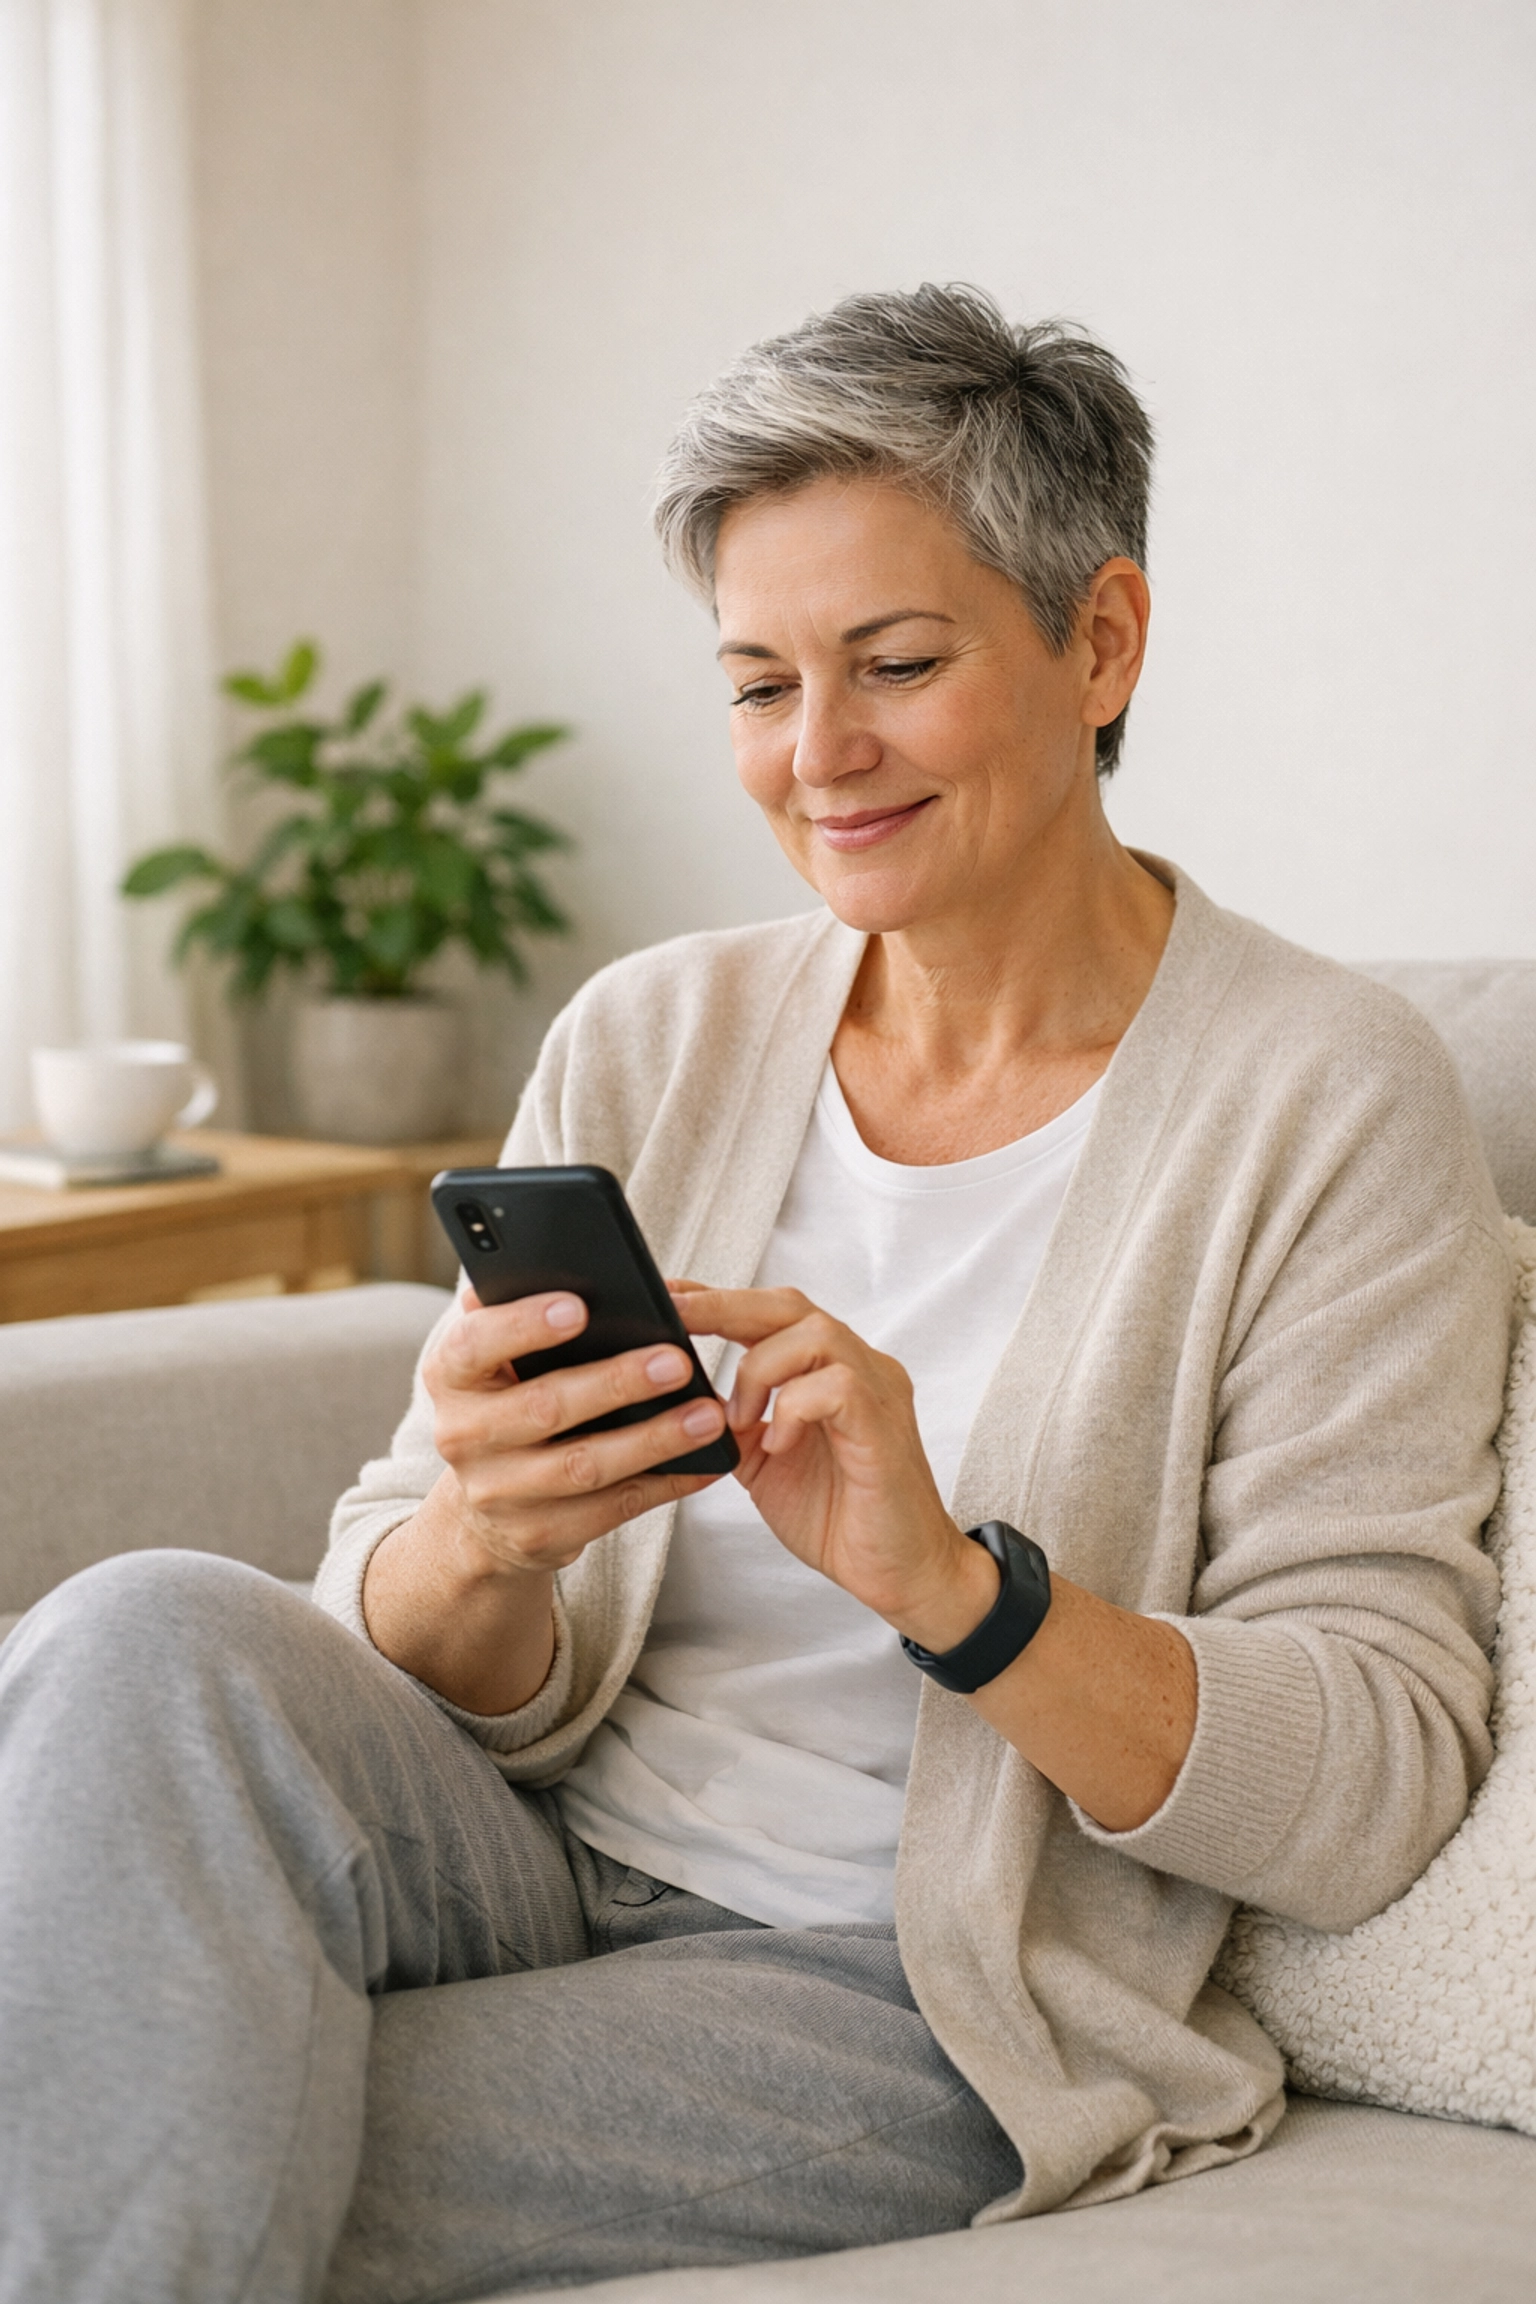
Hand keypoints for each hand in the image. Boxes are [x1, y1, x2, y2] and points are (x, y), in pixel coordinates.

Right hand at [426, 1286, 727, 1574]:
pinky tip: (704, 1462)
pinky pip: (612, 1509)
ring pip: (584, 1466)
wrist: (485, 1512)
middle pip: (544, 1408)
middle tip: (676, 1360)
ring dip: (653, 1439)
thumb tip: (542, 1262)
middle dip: (615, 1383)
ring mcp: (500, 1493)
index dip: (523, 1326)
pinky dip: (664, 1484)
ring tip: (707, 1415)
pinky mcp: (541, 1535)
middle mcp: (464, 1436)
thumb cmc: (507, 1403)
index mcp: (449, 1377)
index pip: (474, 1345)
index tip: (579, 1306)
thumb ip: (512, 1314)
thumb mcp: (492, 1360)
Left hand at [672, 1280, 1196, 1830]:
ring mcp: (877, 1391)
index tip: (663, 1296)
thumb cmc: (839, 1517)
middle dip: (724, 1306)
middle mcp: (858, 1366)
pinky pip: (837, 1386)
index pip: (770, 1312)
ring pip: (815, 1332)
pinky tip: (778, 1443)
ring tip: (740, 1415)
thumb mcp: (764, 1460)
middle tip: (674, 1317)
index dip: (716, 1300)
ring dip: (761, 1368)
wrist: (900, 1574)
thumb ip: (736, 1419)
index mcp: (829, 1369)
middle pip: (790, 1306)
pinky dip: (794, 1408)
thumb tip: (680, 1392)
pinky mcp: (884, 1426)